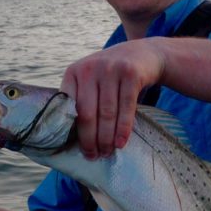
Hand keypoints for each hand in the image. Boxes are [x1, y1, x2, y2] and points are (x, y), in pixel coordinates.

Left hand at [60, 39, 165, 157]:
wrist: (142, 54)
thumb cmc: (110, 75)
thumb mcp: (91, 79)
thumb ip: (80, 99)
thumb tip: (70, 137)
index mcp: (73, 72)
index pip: (68, 107)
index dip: (72, 131)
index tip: (78, 148)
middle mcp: (90, 68)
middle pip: (87, 113)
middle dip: (90, 139)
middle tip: (94, 156)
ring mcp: (111, 69)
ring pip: (107, 113)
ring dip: (107, 138)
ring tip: (107, 152)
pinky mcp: (131, 74)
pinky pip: (126, 108)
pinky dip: (123, 129)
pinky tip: (120, 143)